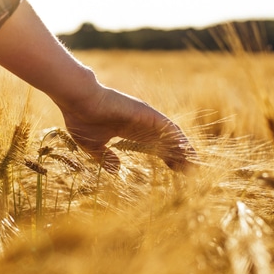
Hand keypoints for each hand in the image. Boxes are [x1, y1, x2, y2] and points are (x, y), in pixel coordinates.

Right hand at [59, 85, 196, 172]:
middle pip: (166, 142)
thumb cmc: (81, 119)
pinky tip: (187, 151)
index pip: (154, 146)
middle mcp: (140, 123)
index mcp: (129, 131)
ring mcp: (144, 117)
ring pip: (170, 134)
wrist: (78, 100)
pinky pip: (167, 127)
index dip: (166, 158)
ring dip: (182, 149)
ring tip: (194, 164)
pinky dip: (178, 139)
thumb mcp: (93, 146)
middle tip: (192, 172)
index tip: (176, 171)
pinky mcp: (146, 112)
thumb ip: (105, 158)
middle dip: (179, 156)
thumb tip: (117, 170)